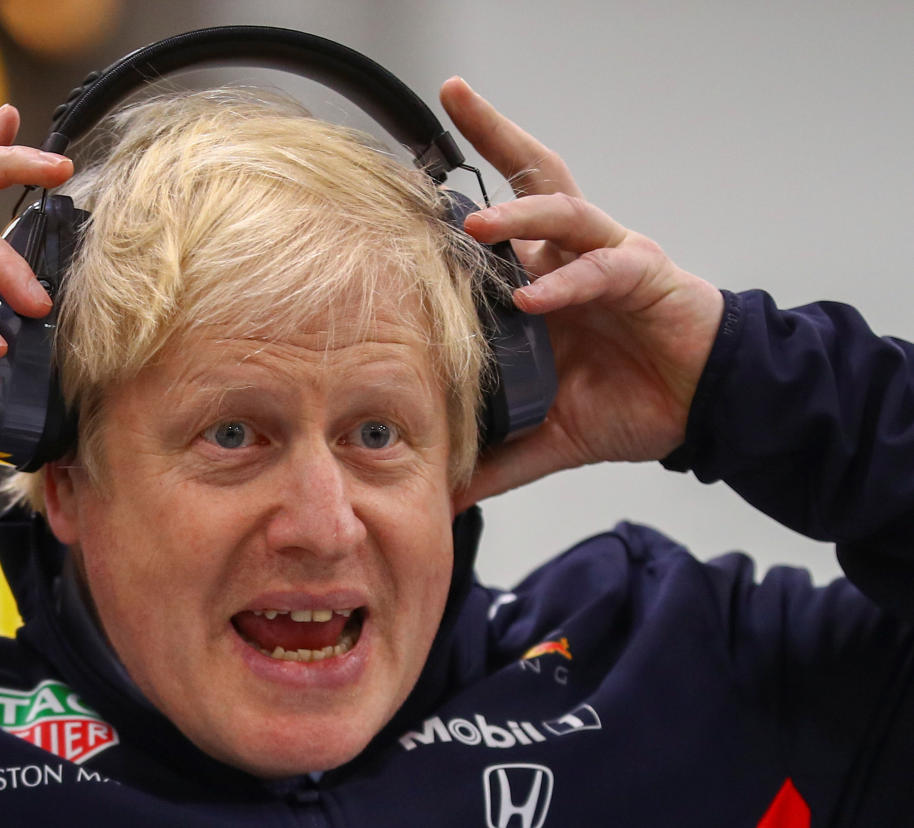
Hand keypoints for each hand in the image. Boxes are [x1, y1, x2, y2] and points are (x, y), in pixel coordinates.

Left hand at [440, 77, 723, 509]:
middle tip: (453, 93)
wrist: (704, 411)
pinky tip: (536, 300)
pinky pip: (603, 266)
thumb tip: (446, 493)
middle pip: (532, 176)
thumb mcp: (551, 434)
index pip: (496, 226)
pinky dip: (567, 282)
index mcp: (544, 282)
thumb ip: (500, 457)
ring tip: (475, 225)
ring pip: (563, 208)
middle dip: (495, 131)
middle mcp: (571, 257)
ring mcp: (609, 257)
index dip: (455, 201)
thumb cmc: (631, 403)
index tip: (402, 182)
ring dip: (519, 212)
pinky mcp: (646, 274)